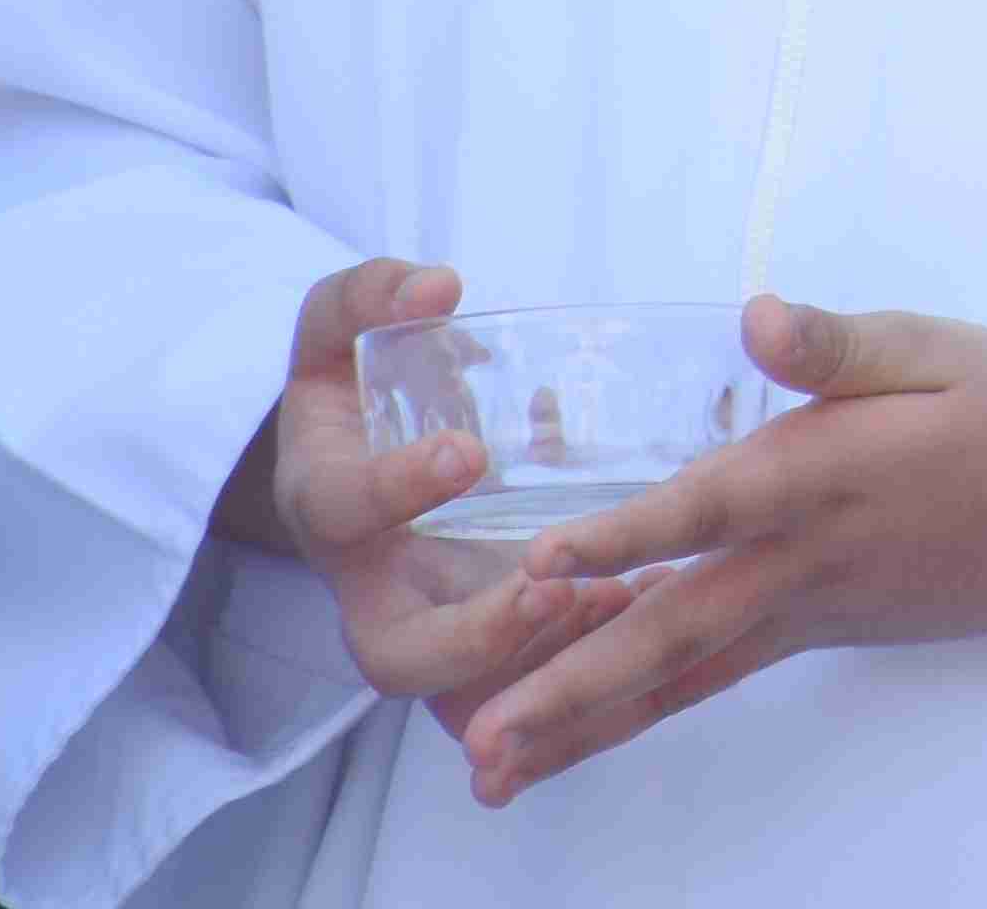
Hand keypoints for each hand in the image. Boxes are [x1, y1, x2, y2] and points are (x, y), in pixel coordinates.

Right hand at [222, 261, 642, 748]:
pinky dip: (580, 684)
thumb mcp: (338, 331)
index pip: (345, 510)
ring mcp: (431, 632)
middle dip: (475, 635)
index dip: (397, 488)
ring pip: (468, 699)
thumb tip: (437, 286)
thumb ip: (371, 296)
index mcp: (330, 504)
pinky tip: (656, 618)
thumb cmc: (356, 392)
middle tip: (553, 584)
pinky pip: (525, 699)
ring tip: (624, 604)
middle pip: (397, 657)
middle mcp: (373, 589)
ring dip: (543, 672)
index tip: (469, 451)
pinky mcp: (487, 656)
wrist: (359, 462)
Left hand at [458, 298, 986, 806]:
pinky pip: (715, 674)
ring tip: (496, 769)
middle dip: (572, 686)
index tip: (539, 567)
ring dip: (588, 721)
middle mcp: (809, 559)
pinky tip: (584, 729)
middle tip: (480, 741)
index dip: (626, 534)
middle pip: (675, 630)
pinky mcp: (823, 629)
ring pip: (683, 672)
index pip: (715, 507)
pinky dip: (643, 704)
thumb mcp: (941, 348)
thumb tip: (755, 316)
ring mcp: (814, 608)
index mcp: (831, 475)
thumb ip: (840, 343)